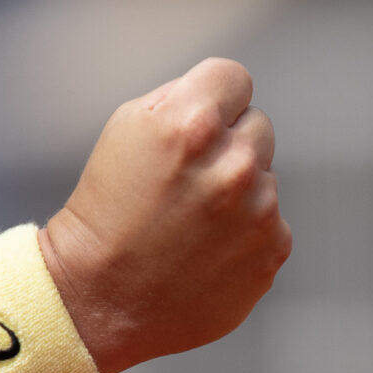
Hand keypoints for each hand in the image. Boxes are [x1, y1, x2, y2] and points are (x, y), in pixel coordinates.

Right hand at [38, 57, 287, 372]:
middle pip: (257, 123)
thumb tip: (225, 97)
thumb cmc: (107, 207)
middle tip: (188, 176)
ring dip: (238, 189)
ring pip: (264, 175)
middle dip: (227, 142)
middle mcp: (233, 163)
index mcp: (193, 123)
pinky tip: (207, 248)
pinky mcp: (273, 250)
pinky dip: (245, 231)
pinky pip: (272, 220)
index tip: (195, 122)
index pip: (234, 76)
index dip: (211, 97)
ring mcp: (259, 210)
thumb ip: (183, 99)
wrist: (100, 295)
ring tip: (192, 219)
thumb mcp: (127, 128)